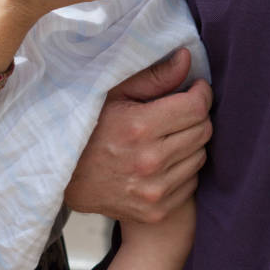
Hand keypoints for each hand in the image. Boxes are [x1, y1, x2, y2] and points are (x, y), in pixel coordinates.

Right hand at [65, 48, 211, 223]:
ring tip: (169, 136)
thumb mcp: (113, 95)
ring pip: (200, 156)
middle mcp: (149, 162)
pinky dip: (183, 168)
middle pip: (202, 130)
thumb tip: (186, 58)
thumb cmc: (89, 129)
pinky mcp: (157, 211)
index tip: (194, 89)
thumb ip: (154, 77)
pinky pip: (191, 182)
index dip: (200, 93)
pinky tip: (163, 160)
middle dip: (196, 115)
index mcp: (139, 128)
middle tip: (180, 110)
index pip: (196, 107)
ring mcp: (154, 191)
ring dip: (191, 142)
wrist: (66, 181)